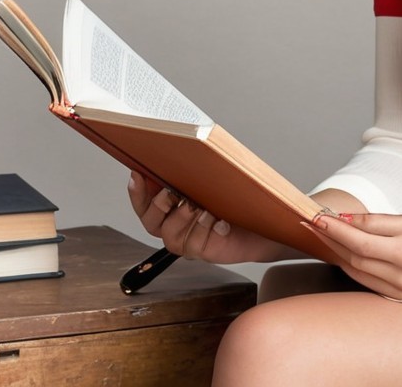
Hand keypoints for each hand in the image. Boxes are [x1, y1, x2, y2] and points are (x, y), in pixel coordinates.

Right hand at [127, 171, 288, 263]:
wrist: (264, 222)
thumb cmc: (237, 198)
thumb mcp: (215, 179)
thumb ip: (194, 171)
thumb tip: (181, 151)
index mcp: (172, 208)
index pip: (144, 203)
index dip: (137, 192)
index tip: (138, 174)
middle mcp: (176, 226)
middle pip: (151, 222)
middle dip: (158, 205)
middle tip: (171, 191)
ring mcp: (189, 240)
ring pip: (171, 235)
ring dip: (182, 217)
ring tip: (198, 205)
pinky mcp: (205, 251)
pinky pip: (195, 244)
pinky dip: (205, 229)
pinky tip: (218, 220)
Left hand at [303, 212, 401, 298]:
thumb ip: (379, 222)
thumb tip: (348, 219)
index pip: (360, 241)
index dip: (335, 229)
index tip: (316, 217)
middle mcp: (400, 276)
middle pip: (353, 257)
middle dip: (330, 239)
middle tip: (310, 223)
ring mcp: (397, 291)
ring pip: (355, 271)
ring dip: (336, 252)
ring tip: (321, 235)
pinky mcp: (396, 299)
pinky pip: (365, 281)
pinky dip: (351, 266)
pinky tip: (342, 253)